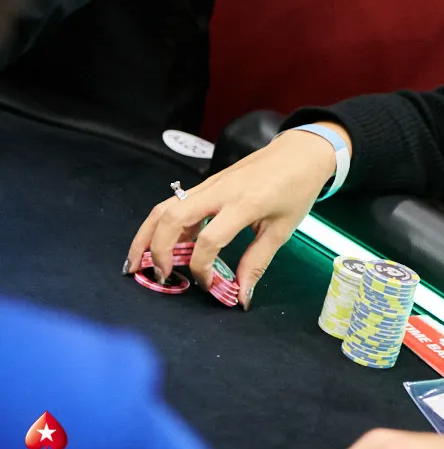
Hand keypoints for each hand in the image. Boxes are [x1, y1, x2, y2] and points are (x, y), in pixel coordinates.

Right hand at [124, 123, 347, 308]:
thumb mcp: (282, 229)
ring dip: (148, 235)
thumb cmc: (297, 188)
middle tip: (159, 277)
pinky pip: (176, 203)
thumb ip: (257, 262)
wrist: (301, 152)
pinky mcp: (207, 182)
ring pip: (165, 207)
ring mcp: (210, 184)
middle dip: (157, 251)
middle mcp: (219, 191)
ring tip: (138, 263)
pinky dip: (163, 224)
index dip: (202, 268)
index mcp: (244, 203)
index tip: (208, 285)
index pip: (208, 240)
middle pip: (171, 218)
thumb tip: (240, 296)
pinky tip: (166, 245)